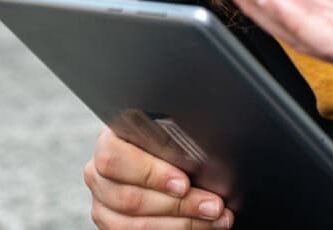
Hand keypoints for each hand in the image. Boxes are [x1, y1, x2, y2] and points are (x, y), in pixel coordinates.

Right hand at [85, 126, 232, 227]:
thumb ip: (174, 139)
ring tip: (215, 218)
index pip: (116, 159)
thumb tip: (202, 151)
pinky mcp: (110, 225)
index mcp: (109, 143)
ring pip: (134, 224)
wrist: (160, 155)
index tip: (185, 184)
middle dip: (179, 205)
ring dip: (181, 223)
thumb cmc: (169, 138)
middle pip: (131, 198)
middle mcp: (99, 176)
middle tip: (214, 206)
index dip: (151, 174)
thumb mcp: (168, 130)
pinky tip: (199, 226)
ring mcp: (102, 205)